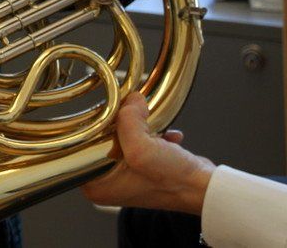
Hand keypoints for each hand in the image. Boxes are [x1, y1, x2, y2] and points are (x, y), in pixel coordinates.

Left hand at [80, 92, 215, 214]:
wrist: (205, 188)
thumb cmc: (173, 180)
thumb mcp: (143, 149)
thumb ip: (129, 120)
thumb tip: (131, 98)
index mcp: (96, 185)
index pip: (82, 145)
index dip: (96, 126)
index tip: (111, 113)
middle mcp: (107, 182)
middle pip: (102, 137)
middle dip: (121, 123)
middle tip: (134, 115)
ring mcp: (125, 174)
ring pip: (122, 135)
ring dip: (139, 127)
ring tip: (153, 127)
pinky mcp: (142, 166)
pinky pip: (139, 140)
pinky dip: (152, 134)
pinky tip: (166, 136)